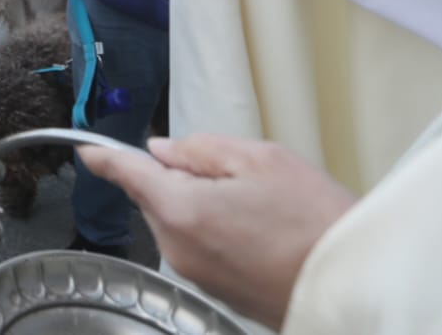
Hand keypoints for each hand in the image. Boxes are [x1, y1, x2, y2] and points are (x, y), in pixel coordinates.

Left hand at [78, 135, 355, 328]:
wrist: (354, 287)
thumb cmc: (314, 220)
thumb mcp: (261, 160)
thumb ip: (201, 150)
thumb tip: (162, 151)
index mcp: (180, 209)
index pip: (128, 174)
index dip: (105, 158)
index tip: (87, 150)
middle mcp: (176, 247)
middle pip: (154, 197)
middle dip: (177, 179)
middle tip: (233, 175)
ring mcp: (194, 274)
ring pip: (176, 222)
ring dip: (199, 206)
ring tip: (257, 208)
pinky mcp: (214, 291)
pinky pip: (197, 246)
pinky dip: (214, 231)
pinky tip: (258, 232)